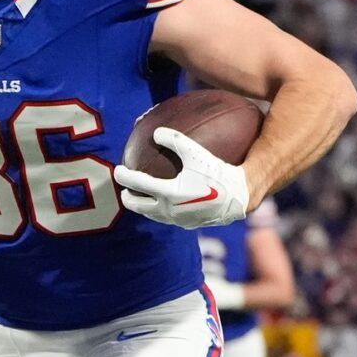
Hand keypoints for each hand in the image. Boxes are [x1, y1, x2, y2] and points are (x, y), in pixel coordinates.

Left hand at [112, 128, 250, 228]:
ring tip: (141, 198)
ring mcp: (177, 220)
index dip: (124, 176)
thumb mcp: (197, 153)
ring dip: (143, 207)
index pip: (138, 184)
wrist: (238, 198)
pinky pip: (167, 218)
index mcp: (167, 193)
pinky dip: (160, 210)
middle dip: (128, 199)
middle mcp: (168, 210)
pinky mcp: (187, 225)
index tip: (118, 170)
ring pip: (152, 215)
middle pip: (138, 207)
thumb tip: (156, 132)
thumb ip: (175, 140)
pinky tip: (165, 202)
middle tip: (124, 190)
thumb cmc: (218, 172)